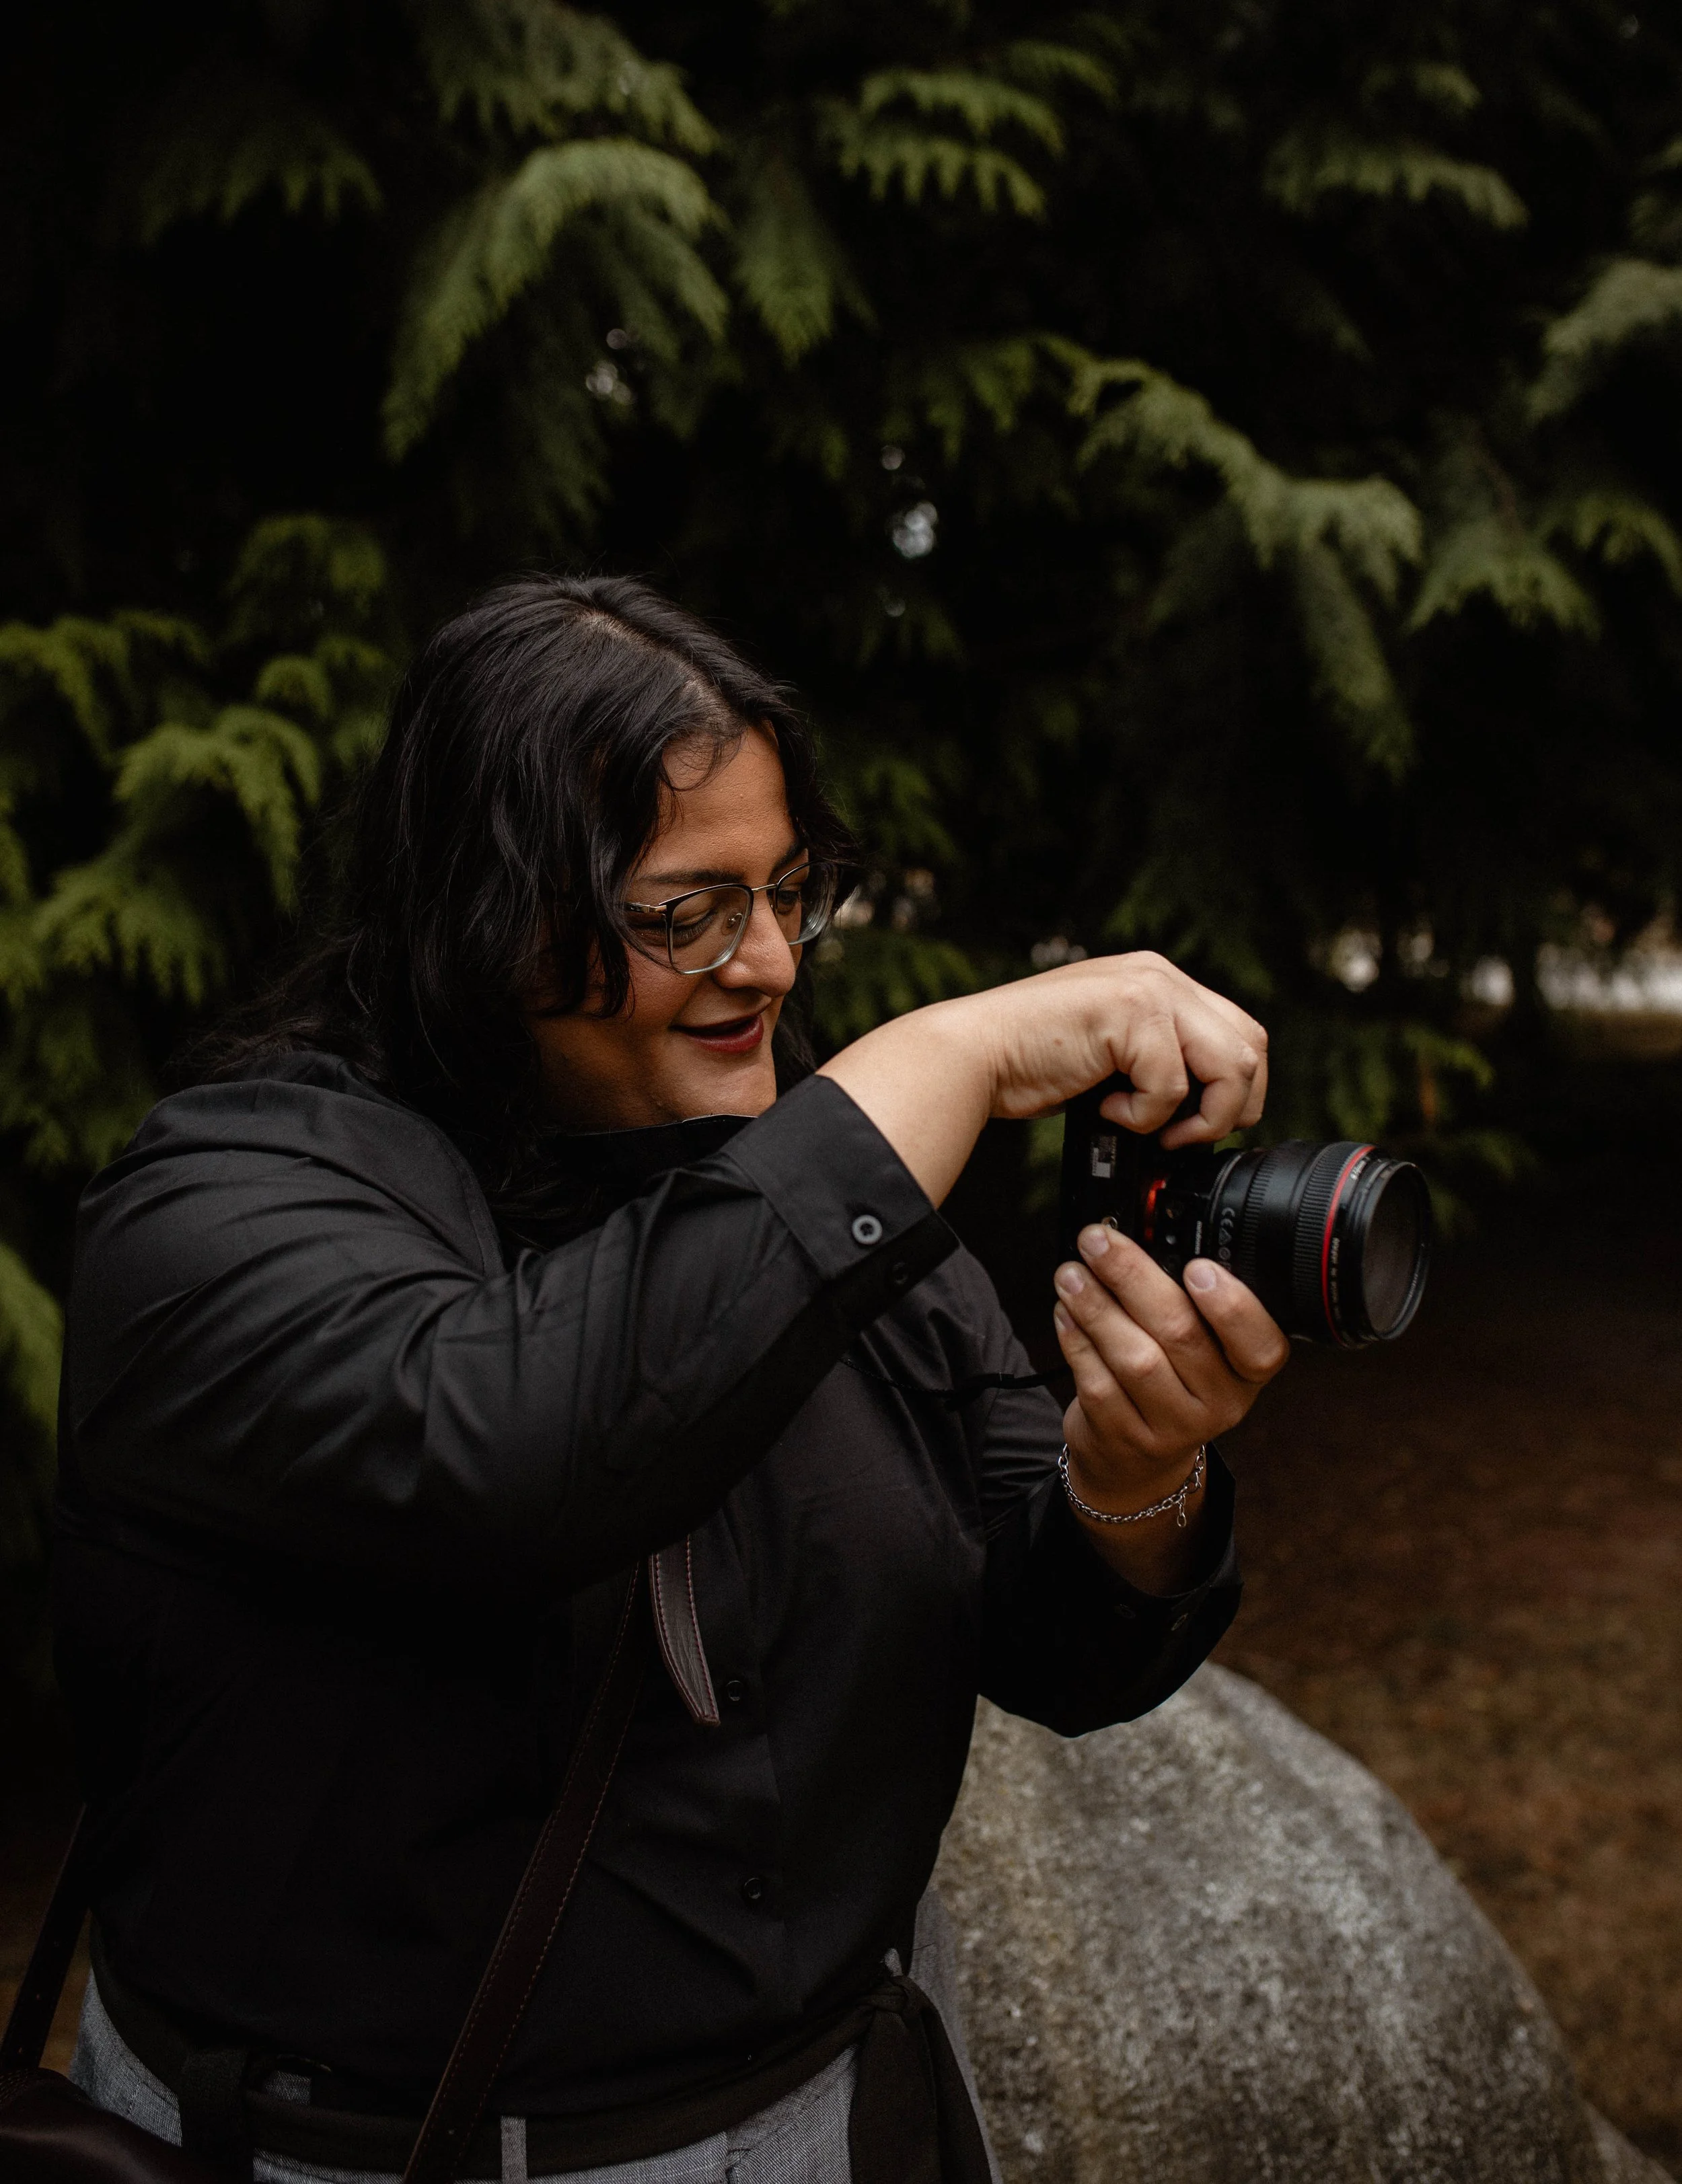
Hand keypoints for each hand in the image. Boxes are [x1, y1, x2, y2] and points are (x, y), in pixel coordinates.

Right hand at [968, 951, 1268, 1146]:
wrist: (972, 1056)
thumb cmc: (1029, 1062)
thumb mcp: (1111, 1052)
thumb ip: (1157, 1056)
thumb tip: (1206, 1105)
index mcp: (1158, 981)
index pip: (1240, 1033)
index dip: (1233, 1090)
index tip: (1197, 1125)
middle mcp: (1160, 975)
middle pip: (1251, 1046)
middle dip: (1229, 1107)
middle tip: (1183, 1137)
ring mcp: (1149, 987)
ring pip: (1232, 1064)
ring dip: (1198, 1116)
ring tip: (1150, 1128)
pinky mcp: (1131, 1011)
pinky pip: (1173, 1084)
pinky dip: (1144, 1115)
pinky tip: (1107, 1110)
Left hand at [1051, 1223, 1289, 1587]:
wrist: (1137, 1461)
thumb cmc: (1172, 1382)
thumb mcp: (1201, 1349)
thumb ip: (1187, 1302)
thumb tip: (1138, 1238)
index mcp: (1248, 1372)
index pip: (1260, 1345)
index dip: (1232, 1306)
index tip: (1197, 1267)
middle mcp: (1219, 1404)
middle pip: (1180, 1334)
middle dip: (1133, 1277)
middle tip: (1098, 1241)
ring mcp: (1172, 1427)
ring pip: (1134, 1359)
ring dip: (1096, 1307)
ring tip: (1070, 1273)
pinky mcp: (1125, 1438)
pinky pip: (1098, 1383)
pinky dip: (1077, 1340)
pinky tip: (1065, 1313)